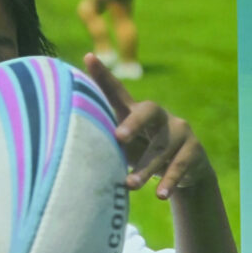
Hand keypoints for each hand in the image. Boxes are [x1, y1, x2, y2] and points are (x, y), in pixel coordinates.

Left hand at [85, 53, 213, 199]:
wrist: (181, 173)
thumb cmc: (140, 154)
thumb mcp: (120, 147)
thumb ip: (100, 140)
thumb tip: (58, 145)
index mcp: (134, 112)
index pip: (118, 92)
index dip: (103, 76)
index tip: (87, 58)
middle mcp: (159, 116)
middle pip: (148, 111)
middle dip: (133, 122)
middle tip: (119, 137)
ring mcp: (179, 130)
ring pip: (161, 147)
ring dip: (145, 168)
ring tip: (129, 185)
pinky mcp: (193, 149)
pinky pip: (179, 165)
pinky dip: (168, 181)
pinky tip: (159, 194)